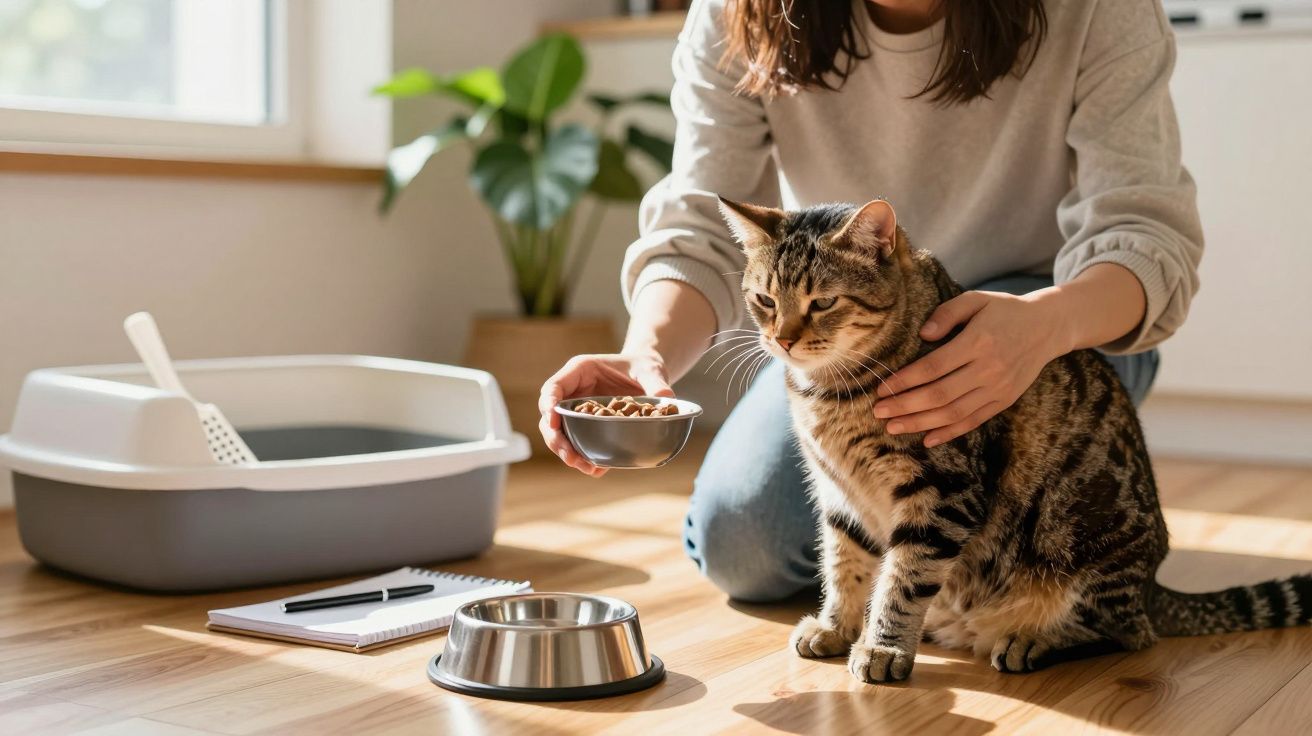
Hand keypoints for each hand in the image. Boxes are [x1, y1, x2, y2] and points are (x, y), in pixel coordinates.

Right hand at [538, 352, 674, 475]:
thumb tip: (666, 398)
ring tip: (588, 468)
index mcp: (580, 371)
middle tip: (572, 458)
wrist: (647, 375)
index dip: (548, 405)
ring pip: (561, 433)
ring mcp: (578, 409)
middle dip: (557, 439)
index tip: (552, 422)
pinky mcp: (587, 425)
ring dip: (568, 453)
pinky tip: (598, 469)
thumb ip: (656, 383)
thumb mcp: (650, 370)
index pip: (553, 387)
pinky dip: (584, 456)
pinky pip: (578, 442)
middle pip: (551, 416)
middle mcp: (574, 391)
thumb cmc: (643, 366)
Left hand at [872, 291, 1071, 446]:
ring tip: (893, 427)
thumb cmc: (1004, 310)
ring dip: (920, 423)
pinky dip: (949, 432)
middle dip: (905, 406)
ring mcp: (999, 388)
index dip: (905, 380)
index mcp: (978, 342)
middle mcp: (989, 368)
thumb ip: (948, 312)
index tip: (881, 388)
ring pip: (954, 413)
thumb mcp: (976, 299)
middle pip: (940, 395)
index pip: (933, 367)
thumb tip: (923, 334)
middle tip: (878, 412)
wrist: (1048, 327)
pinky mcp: (1005, 400)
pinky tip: (927, 438)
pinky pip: (974, 421)